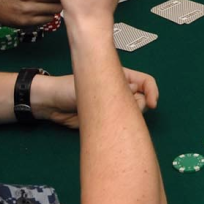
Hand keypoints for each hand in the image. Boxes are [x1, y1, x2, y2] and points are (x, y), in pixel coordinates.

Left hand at [35, 68, 157, 126]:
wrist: (52, 105)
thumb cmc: (68, 87)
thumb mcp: (92, 80)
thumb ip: (114, 83)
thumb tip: (135, 88)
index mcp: (120, 76)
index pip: (145, 81)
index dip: (152, 91)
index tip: (152, 103)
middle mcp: (120, 91)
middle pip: (142, 99)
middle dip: (139, 105)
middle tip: (125, 109)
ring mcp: (114, 107)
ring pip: (134, 113)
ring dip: (130, 116)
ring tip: (111, 115)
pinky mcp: (108, 121)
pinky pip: (123, 125)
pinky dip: (123, 127)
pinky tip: (112, 126)